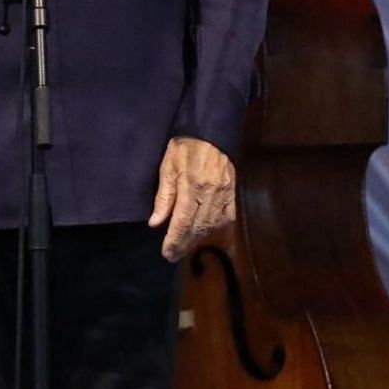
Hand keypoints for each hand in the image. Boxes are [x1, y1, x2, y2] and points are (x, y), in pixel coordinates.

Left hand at [148, 136, 235, 262]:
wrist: (211, 132)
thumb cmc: (184, 147)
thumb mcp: (167, 167)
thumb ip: (163, 197)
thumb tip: (155, 222)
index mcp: (192, 185)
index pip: (183, 221)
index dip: (175, 240)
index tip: (167, 253)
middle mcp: (211, 193)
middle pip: (198, 227)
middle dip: (184, 244)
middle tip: (173, 255)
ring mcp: (225, 193)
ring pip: (212, 225)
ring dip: (198, 238)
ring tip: (185, 245)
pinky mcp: (233, 192)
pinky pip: (226, 217)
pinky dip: (215, 227)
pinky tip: (205, 232)